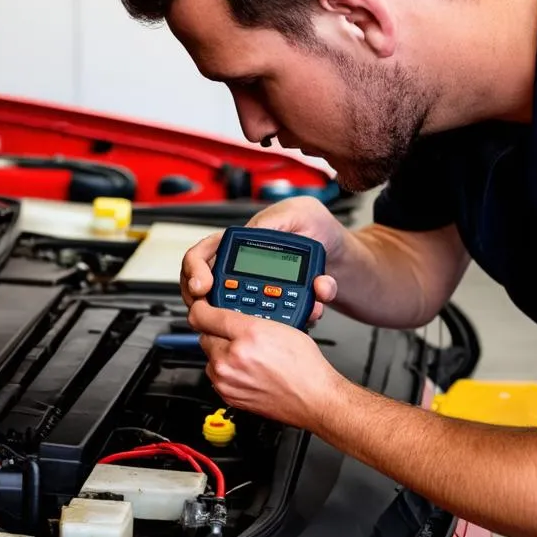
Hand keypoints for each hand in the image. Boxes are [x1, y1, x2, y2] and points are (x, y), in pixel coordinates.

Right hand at [180, 197, 343, 322]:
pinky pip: (267, 322)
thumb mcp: (298, 212)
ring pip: (234, 313)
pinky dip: (283, 324)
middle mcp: (241, 268)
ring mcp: (256, 290)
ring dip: (248, 320)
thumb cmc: (319, 227)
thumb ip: (274, 221)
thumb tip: (252, 233)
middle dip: (208, 307)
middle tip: (219, 316)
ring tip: (270, 318)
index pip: (201, 256)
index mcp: (239, 241)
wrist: (343, 253)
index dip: (193, 272)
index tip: (202, 287)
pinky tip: (304, 314)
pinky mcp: (274, 308)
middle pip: (205, 292)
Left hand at [188, 300, 348, 430]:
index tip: (201, 307)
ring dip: (220, 352)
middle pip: (205, 335)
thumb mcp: (281, 326)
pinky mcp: (228, 395)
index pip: (204, 315)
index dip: (201, 307)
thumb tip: (229, 314)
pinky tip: (244, 369)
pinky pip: (216, 375)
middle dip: (217, 332)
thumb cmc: (304, 366)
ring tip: (245, 354)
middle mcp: (232, 358)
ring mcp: (227, 379)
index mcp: (247, 335)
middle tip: (236, 333)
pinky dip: (225, 370)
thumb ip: (249, 317)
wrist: (313, 397)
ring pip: (209, 356)